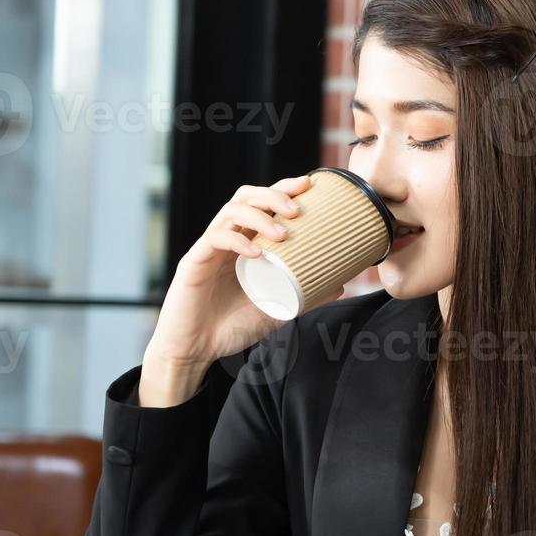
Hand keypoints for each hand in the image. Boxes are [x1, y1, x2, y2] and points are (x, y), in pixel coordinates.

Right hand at [145, 176, 312, 370]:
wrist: (195, 350)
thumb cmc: (231, 326)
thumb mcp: (277, 310)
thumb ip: (306, 296)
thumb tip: (341, 286)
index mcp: (245, 243)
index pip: (263, 204)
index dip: (284, 189)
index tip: (309, 185)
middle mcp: (227, 239)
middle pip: (246, 196)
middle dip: (273, 194)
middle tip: (298, 208)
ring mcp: (209, 249)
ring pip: (230, 211)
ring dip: (260, 215)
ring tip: (284, 232)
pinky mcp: (193, 262)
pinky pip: (214, 239)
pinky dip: (237, 240)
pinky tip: (256, 252)